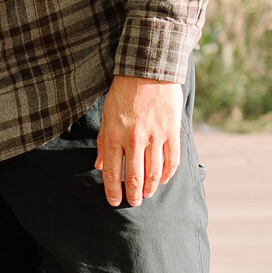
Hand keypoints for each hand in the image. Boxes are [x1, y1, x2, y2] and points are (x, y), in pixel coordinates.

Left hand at [96, 77, 181, 207]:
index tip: (114, 202)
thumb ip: (104, 142)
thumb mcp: (107, 115)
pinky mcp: (172, 131)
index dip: (113, 192)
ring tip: (148, 194)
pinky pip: (172, 160)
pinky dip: (168, 174)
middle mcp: (134, 139)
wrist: (148, 69)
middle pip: (134, 178)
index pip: (112, 173)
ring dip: (151, 188)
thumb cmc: (123, 92)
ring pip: (154, 173)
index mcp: (115, 136)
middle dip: (133, 196)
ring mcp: (155, 136)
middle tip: (134, 203)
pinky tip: (164, 180)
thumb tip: (100, 165)